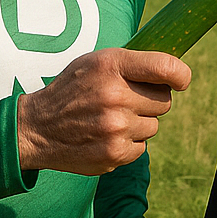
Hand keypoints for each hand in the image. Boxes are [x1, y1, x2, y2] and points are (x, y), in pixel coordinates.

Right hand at [18, 47, 190, 175]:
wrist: (36, 128)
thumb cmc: (72, 90)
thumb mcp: (95, 62)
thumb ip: (132, 64)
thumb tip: (174, 74)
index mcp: (110, 66)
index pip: (165, 67)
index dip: (180, 75)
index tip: (180, 81)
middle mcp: (115, 96)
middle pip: (164, 102)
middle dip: (150, 101)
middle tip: (125, 101)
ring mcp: (115, 128)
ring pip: (153, 126)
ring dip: (137, 124)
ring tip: (109, 119)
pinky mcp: (114, 154)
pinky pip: (141, 148)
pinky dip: (127, 144)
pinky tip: (104, 136)